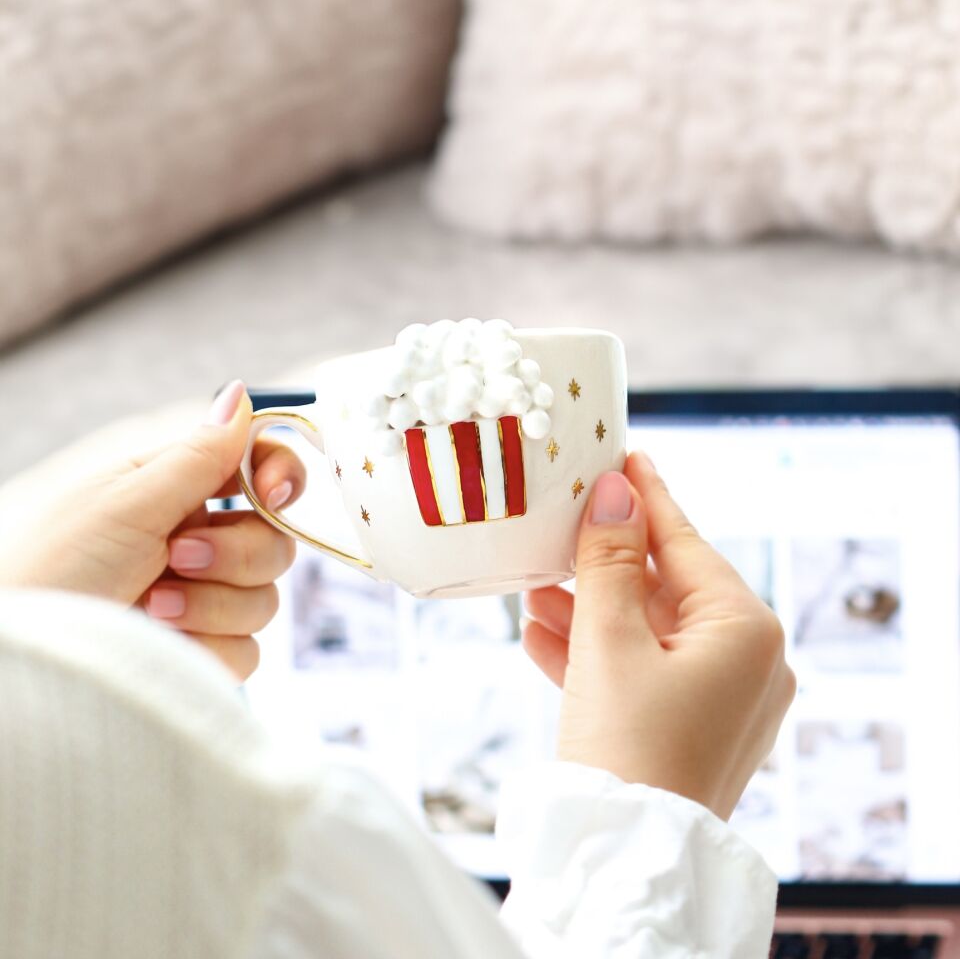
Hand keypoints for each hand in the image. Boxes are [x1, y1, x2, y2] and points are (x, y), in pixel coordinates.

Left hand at [0, 381, 305, 679]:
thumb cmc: (58, 568)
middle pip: (274, 540)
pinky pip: (247, 650)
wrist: (32, 656)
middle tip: (176, 557)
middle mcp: (199, 542)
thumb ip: (199, 456)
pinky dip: (206, 647)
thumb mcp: (128, 502)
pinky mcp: (205, 651)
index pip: (259, 469)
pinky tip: (163, 643)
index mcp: (179, 491)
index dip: (280, 476)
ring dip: (210, 604)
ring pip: (265, 598)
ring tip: (152, 606)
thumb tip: (241, 393)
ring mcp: (205, 600)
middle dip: (233, 553)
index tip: (271, 494)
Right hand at [523, 452, 794, 819]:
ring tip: (535, 585)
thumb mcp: (609, 639)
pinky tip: (543, 637)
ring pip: (647, 630)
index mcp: (745, 630)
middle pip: (666, 587)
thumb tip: (616, 490)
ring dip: (590, 609)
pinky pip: (643, 671)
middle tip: (562, 523)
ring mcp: (722, 697)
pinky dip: (597, 653)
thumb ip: (611, 560)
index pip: (687, 542)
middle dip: (603, 562)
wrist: (620, 862)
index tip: (625, 456)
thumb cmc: (625, 747)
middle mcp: (747, 661)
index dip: (648, 497)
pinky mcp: (690, 725)